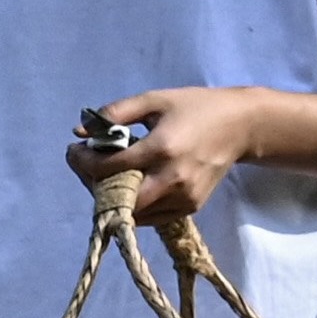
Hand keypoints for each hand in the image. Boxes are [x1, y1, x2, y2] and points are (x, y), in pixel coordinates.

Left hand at [74, 86, 270, 227]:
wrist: (241, 126)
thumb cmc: (196, 108)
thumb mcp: (155, 100)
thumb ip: (116, 112)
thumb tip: (80, 132)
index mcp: (162, 148)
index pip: (107, 168)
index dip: (82, 162)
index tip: (74, 150)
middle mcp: (172, 178)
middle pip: (116, 199)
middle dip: (94, 185)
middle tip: (90, 166)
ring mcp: (183, 197)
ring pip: (132, 213)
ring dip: (113, 198)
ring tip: (111, 174)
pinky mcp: (190, 207)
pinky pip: (150, 217)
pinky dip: (134, 205)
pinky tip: (133, 182)